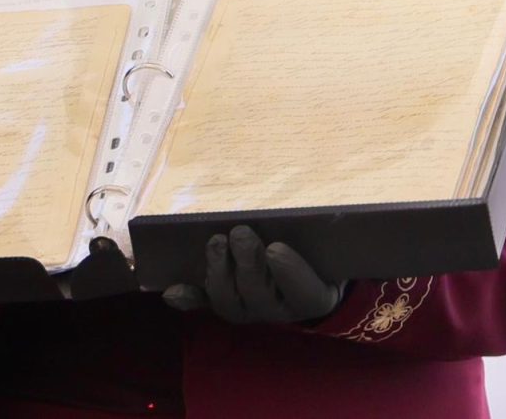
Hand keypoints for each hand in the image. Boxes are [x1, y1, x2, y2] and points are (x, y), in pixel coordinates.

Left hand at [163, 225, 343, 323]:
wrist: (314, 279)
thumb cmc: (321, 254)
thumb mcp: (330, 246)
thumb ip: (323, 231)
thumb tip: (333, 195)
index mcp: (312, 297)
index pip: (304, 290)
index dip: (288, 272)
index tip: (276, 248)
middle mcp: (278, 310)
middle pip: (259, 294)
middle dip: (247, 263)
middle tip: (241, 233)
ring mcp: (247, 309)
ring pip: (228, 301)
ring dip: (218, 271)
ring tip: (216, 242)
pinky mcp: (224, 303)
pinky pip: (203, 305)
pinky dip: (188, 298)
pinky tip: (171, 291)